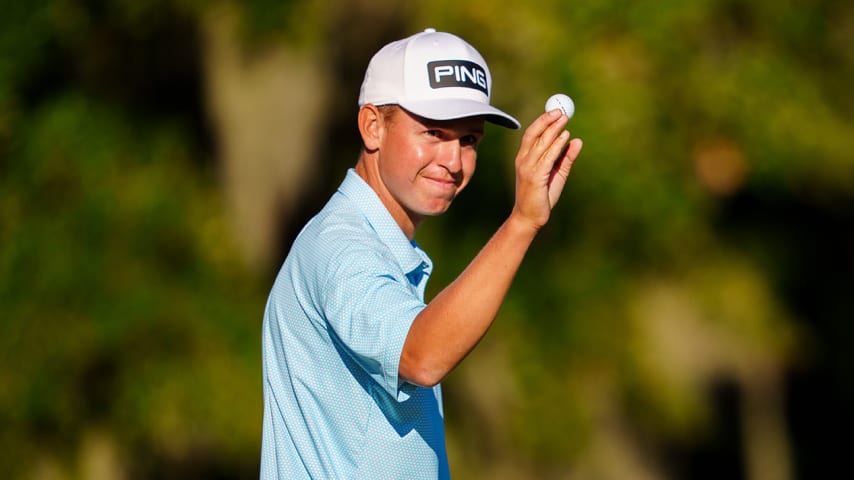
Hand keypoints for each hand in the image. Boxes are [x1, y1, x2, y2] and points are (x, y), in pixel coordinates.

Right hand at [511, 110, 582, 230]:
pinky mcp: (535, 177)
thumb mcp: (557, 173)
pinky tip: (565, 137)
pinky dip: (556, 145)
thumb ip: (566, 157)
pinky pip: (547, 157)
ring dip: (554, 129)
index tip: (556, 111)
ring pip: (541, 143)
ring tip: (565, 119)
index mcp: (525, 158)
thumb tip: (577, 140)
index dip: (543, 121)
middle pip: (534, 134)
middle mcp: (523, 160)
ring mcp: (527, 168)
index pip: (532, 134)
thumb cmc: (542, 197)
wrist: (530, 217)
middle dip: (547, 120)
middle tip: (561, 110)